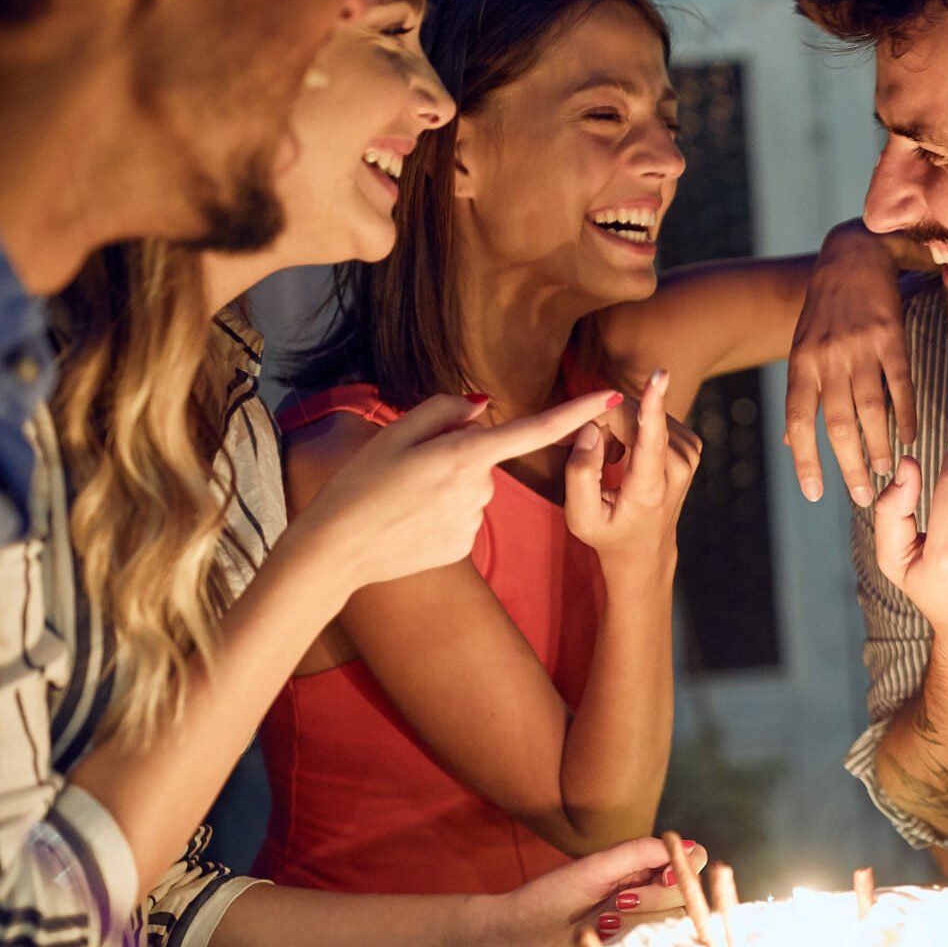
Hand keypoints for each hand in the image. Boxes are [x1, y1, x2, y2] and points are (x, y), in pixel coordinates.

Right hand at [297, 388, 624, 591]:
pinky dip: (440, 517)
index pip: (535, 429)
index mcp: (464, 455)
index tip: (611, 397)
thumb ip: (444, 411)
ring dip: (446, 490)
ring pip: (472, 491)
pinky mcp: (465, 546)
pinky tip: (410, 525)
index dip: (577, 412)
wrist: (336, 549)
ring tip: (403, 501)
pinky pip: (461, 519)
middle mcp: (479, 489)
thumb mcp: (394, 433)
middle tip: (407, 472)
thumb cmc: (359, 485)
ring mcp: (474, 521)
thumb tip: (481, 406)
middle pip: (483, 460)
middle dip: (458, 459)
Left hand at [486, 836, 680, 946]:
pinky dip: (633, 943)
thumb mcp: (595, 867)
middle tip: (615, 903)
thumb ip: (641, 852)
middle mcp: (648, 894)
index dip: (685, 870)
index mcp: (641, 867)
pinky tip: (604, 940)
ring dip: (638, 922)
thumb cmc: (548, 898)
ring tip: (603, 923)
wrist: (514, 940)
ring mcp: (641, 927)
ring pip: (675, 923)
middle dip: (654, 898)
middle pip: (687, 894)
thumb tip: (688, 847)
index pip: (692, 862)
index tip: (664, 875)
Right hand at [566, 368, 702, 577]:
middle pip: (631, 416)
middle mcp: (678, 466)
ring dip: (612, 428)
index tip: (660, 375)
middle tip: (576, 448)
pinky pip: (648, 416)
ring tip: (606, 462)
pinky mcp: (689, 442)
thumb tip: (591, 429)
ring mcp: (688, 452)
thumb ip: (581, 473)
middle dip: (599, 423)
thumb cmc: (608, 533)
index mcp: (651, 487)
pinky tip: (623, 456)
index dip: (653, 403)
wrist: (644, 548)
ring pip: (636, 412)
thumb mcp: (581, 517)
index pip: (651, 439)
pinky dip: (628, 429)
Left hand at [785, 222, 914, 505]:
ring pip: (869, 409)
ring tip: (888, 472)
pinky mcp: (891, 336)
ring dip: (880, 446)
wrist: (851, 252)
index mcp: (801, 362)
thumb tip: (790, 443)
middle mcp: (827, 357)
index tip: (814, 494)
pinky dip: (905, 414)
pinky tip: (911, 437)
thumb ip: (800, 394)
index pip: (798, 420)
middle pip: (837, 424)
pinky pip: (899, 384)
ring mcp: (859, 346)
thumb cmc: (826, 307)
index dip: (804, 459)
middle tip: (861, 497)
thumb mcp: (802, 346)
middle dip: (849, 465)